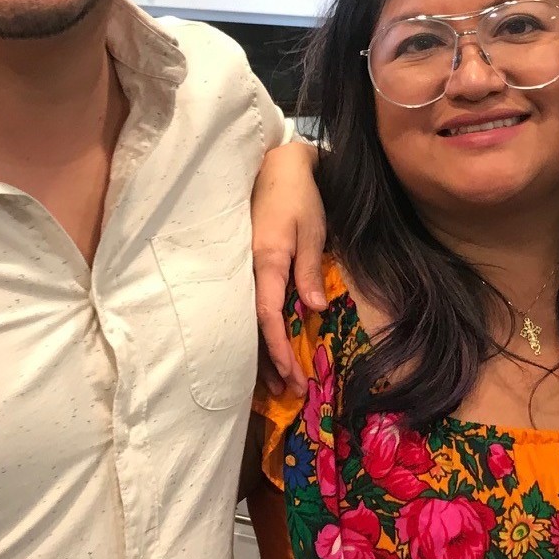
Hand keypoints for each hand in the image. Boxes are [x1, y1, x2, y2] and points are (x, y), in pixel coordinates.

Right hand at [252, 139, 326, 394]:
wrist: (278, 168)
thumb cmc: (299, 197)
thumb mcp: (313, 232)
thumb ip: (309, 271)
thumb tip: (312, 310)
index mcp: (267, 262)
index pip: (268, 315)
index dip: (277, 348)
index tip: (291, 374)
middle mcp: (250, 271)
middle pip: (254, 326)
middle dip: (271, 361)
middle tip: (291, 391)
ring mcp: (246, 270)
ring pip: (249, 321)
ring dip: (263, 353)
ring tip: (277, 383)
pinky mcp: (249, 268)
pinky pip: (252, 307)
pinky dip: (261, 333)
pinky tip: (268, 349)